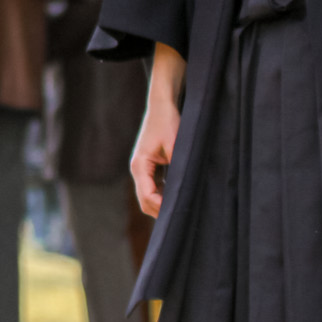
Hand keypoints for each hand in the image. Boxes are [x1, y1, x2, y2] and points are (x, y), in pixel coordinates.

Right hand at [130, 99, 177, 217]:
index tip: (179, 211)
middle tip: (182, 215)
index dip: (161, 206)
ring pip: (147, 196)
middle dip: (160, 210)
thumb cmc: (167, 122)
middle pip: (144, 201)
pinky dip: (162, 196)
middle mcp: (137, 169)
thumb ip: (177, 166)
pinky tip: (177, 196)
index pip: (147, 195)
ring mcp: (141, 169)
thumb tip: (184, 187)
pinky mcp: (148, 167)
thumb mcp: (175, 144)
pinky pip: (152, 188)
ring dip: (161, 205)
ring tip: (181, 208)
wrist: (161, 106)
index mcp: (140, 165)